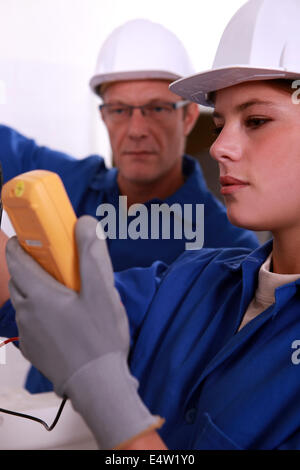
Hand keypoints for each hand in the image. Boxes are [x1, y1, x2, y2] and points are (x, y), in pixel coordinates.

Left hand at [6, 215, 162, 448]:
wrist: (97, 385)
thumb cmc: (99, 339)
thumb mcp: (103, 292)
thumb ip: (92, 254)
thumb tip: (84, 223)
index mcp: (39, 295)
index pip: (16, 259)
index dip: (20, 243)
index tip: (31, 237)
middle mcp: (26, 313)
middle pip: (19, 279)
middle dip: (31, 266)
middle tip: (56, 264)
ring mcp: (27, 334)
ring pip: (24, 302)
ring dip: (37, 290)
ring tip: (64, 293)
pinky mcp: (33, 350)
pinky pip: (31, 322)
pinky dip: (40, 313)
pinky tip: (64, 319)